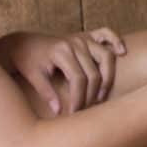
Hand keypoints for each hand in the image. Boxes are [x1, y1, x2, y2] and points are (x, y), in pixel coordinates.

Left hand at [0, 28, 126, 114]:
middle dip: (92, 94)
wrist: (24, 43)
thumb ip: (46, 93)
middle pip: (93, 72)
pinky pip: (106, 33)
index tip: (75, 113)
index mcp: (62, 52)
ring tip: (102, 95)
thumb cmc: (28, 60)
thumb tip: (59, 111)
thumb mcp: (33, 76)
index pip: (78, 79)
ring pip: (106, 56)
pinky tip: (122, 52)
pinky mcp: (87, 35)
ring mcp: (83, 38)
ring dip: (108, 77)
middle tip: (86, 109)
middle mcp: (76, 43)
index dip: (79, 98)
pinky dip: (116, 40)